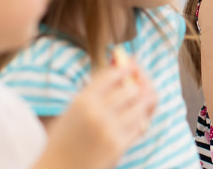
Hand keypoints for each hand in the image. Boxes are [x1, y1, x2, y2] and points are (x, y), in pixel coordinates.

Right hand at [37, 64, 156, 168]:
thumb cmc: (65, 138)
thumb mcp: (73, 110)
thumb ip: (95, 91)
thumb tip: (120, 66)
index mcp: (82, 101)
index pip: (113, 75)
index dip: (127, 68)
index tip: (134, 66)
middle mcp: (96, 113)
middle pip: (132, 89)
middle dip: (140, 84)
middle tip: (144, 83)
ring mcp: (109, 130)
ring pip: (140, 106)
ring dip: (146, 100)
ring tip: (148, 97)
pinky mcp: (118, 146)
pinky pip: (140, 125)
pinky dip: (143, 119)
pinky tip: (141, 116)